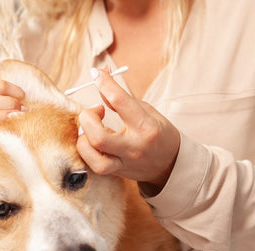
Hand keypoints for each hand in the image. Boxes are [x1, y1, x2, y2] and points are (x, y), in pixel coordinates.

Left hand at [77, 68, 179, 193]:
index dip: (105, 83)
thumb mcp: (147, 112)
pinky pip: (92, 164)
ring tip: (91, 129)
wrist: (171, 165)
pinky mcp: (116, 172)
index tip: (96, 73)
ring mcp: (124, 163)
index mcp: (147, 127)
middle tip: (95, 111)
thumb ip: (121, 100)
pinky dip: (86, 150)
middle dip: (88, 118)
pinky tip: (90, 141)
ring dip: (83, 139)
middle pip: (99, 137)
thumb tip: (100, 78)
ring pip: (92, 156)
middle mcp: (134, 147)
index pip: (120, 102)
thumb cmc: (159, 134)